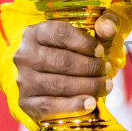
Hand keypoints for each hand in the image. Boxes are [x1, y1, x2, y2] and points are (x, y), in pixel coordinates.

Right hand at [11, 5, 131, 123]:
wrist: (49, 79)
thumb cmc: (71, 53)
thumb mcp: (86, 35)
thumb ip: (103, 25)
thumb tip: (108, 28)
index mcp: (35, 33)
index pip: (61, 34)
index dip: (85, 43)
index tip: (101, 51)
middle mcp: (25, 55)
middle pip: (63, 61)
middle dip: (91, 67)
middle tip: (106, 70)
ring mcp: (23, 80)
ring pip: (60, 84)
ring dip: (88, 86)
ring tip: (105, 85)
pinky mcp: (26, 102)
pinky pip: (50, 106)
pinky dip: (73, 105)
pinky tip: (90, 103)